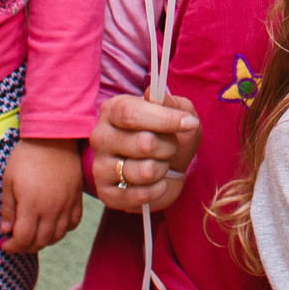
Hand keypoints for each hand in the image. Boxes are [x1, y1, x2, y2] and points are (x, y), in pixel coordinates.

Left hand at [0, 137, 84, 252]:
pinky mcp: (77, 197)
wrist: (53, 137)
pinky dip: (63, 230)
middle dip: (26, 246)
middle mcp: (52, 209)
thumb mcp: (8, 180)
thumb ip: (7, 208)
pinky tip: (53, 225)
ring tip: (33, 234)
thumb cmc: (25, 157)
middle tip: (17, 241)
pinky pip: (73, 223)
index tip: (5, 243)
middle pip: (41, 241)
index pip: (23, 239)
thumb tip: (6, 230)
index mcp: (32, 205)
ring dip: (44, 241)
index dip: (13, 246)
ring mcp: (67, 204)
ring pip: (58, 235)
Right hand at [89, 91, 200, 213]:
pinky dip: (158, 189)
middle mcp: (101, 137)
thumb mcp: (180, 113)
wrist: (170, 169)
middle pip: (142, 143)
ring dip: (163, 169)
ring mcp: (100, 167)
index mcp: (113, 110)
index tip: (188, 123)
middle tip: (170, 147)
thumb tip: (156, 94)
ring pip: (145, 171)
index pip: (130, 113)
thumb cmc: (171, 136)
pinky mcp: (106, 194)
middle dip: (168, 147)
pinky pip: (140, 195)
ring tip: (160, 165)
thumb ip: (171, 102)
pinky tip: (157, 183)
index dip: (164, 119)